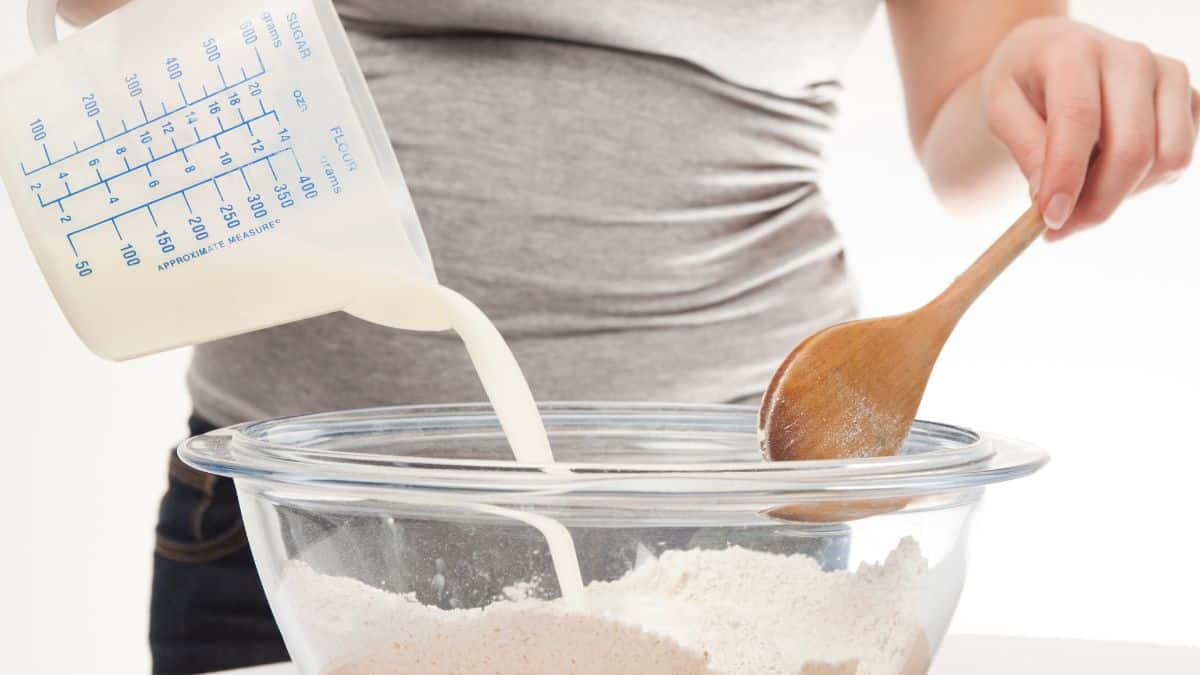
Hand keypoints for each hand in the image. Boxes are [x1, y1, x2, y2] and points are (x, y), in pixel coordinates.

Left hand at [982, 18, 1199, 239]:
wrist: (1054, 55)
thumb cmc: (1024, 85)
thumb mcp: (1000, 108)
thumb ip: (1024, 147)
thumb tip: (1047, 196)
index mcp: (1075, 52)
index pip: (1079, 121)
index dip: (1066, 176)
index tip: (1050, 219)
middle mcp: (1131, 58)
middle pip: (1132, 149)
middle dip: (1097, 202)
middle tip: (1060, 229)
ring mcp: (1167, 76)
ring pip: (1166, 159)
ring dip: (1122, 195)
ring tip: (1080, 198)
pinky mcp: (1187, 98)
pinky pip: (1177, 159)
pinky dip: (1144, 183)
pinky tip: (1106, 177)